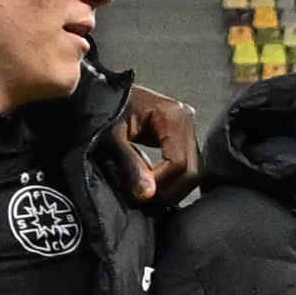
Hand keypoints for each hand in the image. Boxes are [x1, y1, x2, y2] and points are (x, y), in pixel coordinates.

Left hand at [109, 81, 205, 205]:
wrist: (101, 93)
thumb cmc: (105, 108)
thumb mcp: (112, 135)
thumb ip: (130, 164)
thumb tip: (147, 195)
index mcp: (173, 115)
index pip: (179, 162)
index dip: (162, 183)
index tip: (140, 193)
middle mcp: (187, 120)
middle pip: (193, 169)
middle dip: (171, 190)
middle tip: (146, 201)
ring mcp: (188, 128)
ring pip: (194, 171)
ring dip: (174, 188)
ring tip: (149, 196)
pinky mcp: (182, 136)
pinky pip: (187, 165)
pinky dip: (173, 181)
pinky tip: (155, 187)